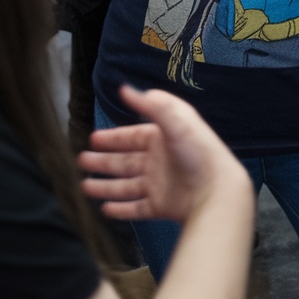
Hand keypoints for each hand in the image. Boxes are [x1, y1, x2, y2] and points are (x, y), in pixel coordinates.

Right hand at [79, 87, 248, 223]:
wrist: (217, 189)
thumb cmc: (198, 151)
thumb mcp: (176, 120)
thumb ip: (151, 104)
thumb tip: (125, 89)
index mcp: (161, 139)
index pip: (131, 137)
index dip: (112, 138)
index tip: (92, 138)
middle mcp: (158, 161)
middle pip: (124, 161)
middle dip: (103, 161)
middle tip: (81, 161)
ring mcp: (159, 185)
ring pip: (126, 186)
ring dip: (106, 186)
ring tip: (84, 186)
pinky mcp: (161, 207)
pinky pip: (137, 208)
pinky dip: (121, 209)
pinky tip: (105, 209)